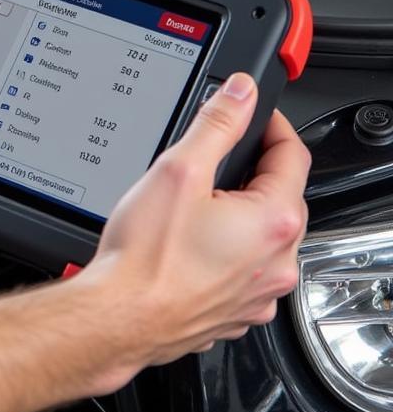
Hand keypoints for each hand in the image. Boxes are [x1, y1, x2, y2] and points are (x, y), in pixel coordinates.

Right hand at [75, 73, 310, 393]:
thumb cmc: (145, 257)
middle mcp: (277, 262)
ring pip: (259, 236)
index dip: (270, 125)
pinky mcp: (235, 312)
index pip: (292, 155)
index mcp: (274, 222)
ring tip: (190, 203)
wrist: (118, 318)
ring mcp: (258, 294)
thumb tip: (240, 93)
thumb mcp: (178, 169)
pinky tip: (185, 243)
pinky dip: (222, 250)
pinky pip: (241, 269)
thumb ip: (217, 124)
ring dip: (236, 213)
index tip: (251, 112)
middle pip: (279, 196)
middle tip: (208, 158)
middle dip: (248, 171)